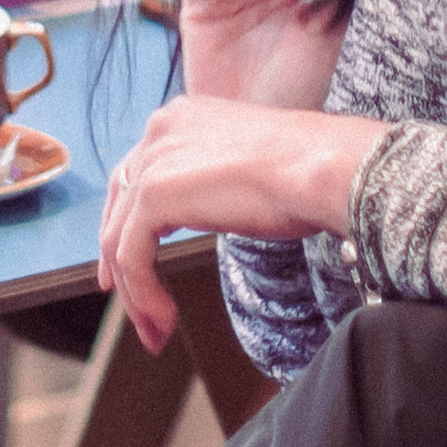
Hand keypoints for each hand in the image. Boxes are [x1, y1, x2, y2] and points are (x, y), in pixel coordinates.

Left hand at [94, 95, 380, 351]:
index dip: (127, 223)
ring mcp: (154, 161)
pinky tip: (165, 318)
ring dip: (136, 293)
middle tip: (135, 305)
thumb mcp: (245, 167)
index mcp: (181, 118)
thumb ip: (212, 181)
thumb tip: (205, 208)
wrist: (326, 168)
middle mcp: (160, 130)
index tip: (128, 264)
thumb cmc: (306, 172)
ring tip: (157, 328)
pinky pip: (132, 256)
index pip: (136, 174)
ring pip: (121, 239)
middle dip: (120, 261)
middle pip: (120, 206)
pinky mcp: (154, 194)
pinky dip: (144, 295)